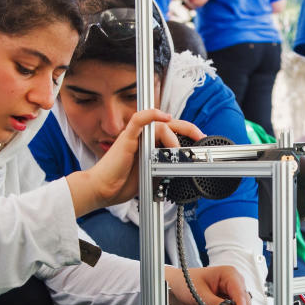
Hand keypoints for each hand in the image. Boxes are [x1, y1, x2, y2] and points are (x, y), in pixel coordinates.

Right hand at [71, 110, 204, 211]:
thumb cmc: (122, 184)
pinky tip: (165, 116)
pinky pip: (139, 119)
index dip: (187, 134)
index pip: (172, 133)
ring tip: (176, 153)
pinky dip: (152, 114)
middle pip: (170, 125)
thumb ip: (166, 169)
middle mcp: (143, 138)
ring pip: (160, 126)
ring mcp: (135, 137)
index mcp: (150, 145)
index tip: (200, 142)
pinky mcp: (127, 138)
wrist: (103, 189)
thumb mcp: (152, 177)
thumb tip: (182, 168)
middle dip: (189, 129)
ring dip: (173, 138)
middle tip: (201, 137)